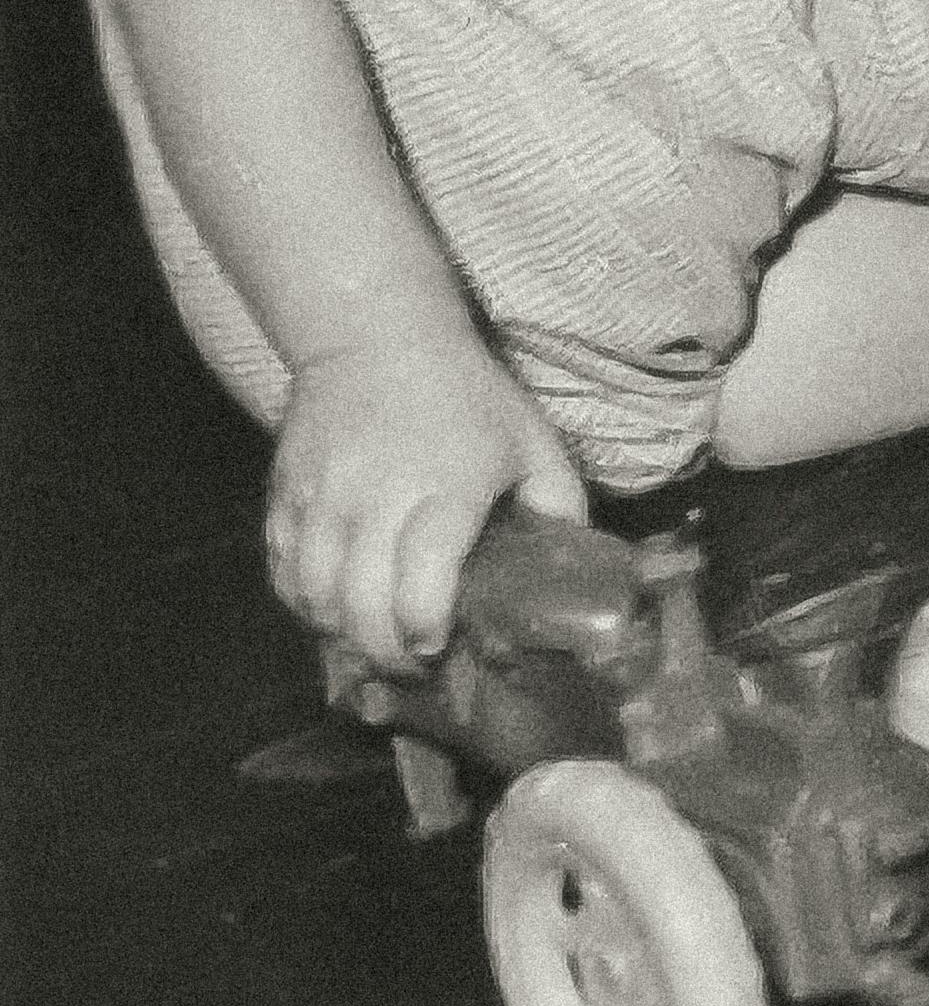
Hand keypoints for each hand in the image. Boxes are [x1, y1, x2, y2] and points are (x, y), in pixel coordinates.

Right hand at [268, 330, 584, 670]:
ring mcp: (322, 500)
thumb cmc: (466, 396)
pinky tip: (331, 611)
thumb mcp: (530, 440)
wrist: (375, 340)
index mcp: (446, 489)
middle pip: (361, 603)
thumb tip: (570, 562)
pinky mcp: (283, 497)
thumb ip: (557, 502)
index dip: (424, 629)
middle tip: (409, 665)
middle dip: (384, 652)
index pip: (421, 581)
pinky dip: (303, 603)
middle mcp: (375, 499)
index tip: (438, 647)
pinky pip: (282, 571)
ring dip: (340, 633)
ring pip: (314, 596)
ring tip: (371, 643)